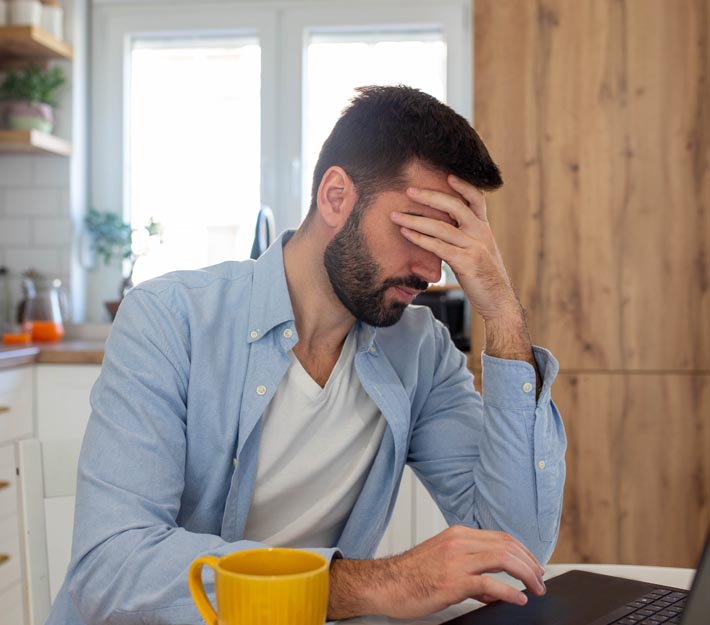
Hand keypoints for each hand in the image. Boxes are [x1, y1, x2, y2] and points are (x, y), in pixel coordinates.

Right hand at [328, 525, 545, 620]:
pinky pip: (490, 584)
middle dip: (530, 563)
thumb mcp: (442, 562)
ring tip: (536, 588)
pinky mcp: (453, 582)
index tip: (533, 565)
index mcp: (457, 535)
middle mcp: (459, 543)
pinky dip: (509, 592)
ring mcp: (456, 561)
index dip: (522, 551)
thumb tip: (492, 588)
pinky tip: (519, 599)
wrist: (385, 584)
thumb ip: (470, 570)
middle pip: (507, 545)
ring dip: (526, 574)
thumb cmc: (410, 575)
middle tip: (540, 579)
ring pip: (503, 559)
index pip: (500, 537)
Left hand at [390, 175, 517, 322]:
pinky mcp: (466, 262)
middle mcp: (481, 233)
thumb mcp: (479, 251)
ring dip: (416, 219)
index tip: (446, 175)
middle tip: (408, 190)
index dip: (462, 186)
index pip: (476, 199)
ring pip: (442, 227)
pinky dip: (420, 238)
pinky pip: (439, 247)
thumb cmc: (484, 277)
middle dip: (430, 196)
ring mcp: (474, 247)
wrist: (498, 301)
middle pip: (455, 206)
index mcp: (484, 229)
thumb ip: (465, 237)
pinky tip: (406, 233)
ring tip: (396, 214)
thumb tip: (443, 229)